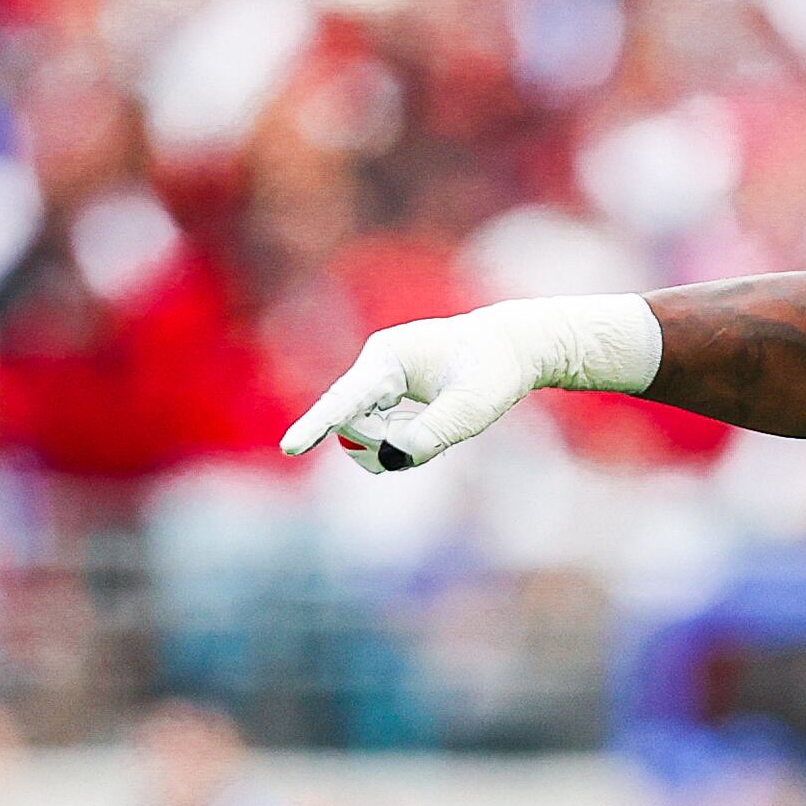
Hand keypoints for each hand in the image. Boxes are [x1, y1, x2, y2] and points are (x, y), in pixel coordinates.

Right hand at [280, 293, 659, 470]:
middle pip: (356, 425)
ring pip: (369, 432)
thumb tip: (394, 458)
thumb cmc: (496, 370)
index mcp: (388, 358)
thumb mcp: (473, 406)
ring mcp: (380, 382)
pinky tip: (433, 423)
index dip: (317, 426)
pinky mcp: (390, 396)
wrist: (515, 347)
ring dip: (399, 441)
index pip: (344, 400)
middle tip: (435, 430)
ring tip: (440, 421)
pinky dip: (405, 440)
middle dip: (388, 441)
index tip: (291, 448)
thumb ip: (434, 433)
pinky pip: (383, 432)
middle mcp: (376, 367)